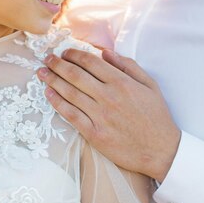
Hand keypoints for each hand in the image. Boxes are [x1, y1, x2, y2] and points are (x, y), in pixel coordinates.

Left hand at [38, 48, 180, 180]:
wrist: (161, 150)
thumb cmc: (156, 118)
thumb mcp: (150, 85)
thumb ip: (128, 66)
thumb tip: (106, 52)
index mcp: (122, 82)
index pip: (90, 62)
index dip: (73, 55)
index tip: (64, 52)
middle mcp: (108, 97)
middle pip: (75, 75)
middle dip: (57, 64)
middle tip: (46, 59)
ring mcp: (100, 116)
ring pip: (70, 93)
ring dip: (52, 81)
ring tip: (42, 73)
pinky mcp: (95, 134)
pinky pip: (71, 115)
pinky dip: (57, 103)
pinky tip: (48, 94)